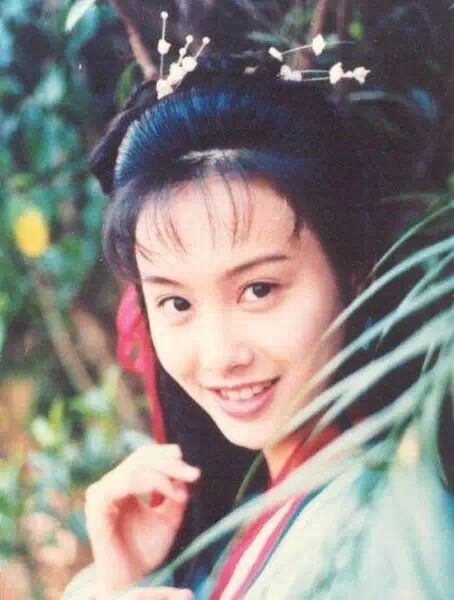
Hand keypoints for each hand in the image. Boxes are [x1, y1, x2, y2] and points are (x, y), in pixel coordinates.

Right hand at [85, 444, 199, 596]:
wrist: (130, 582)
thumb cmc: (146, 552)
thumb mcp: (169, 519)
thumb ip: (176, 496)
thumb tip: (186, 475)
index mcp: (123, 484)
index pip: (144, 456)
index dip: (168, 456)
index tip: (193, 470)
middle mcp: (110, 485)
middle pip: (141, 458)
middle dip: (171, 464)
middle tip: (194, 475)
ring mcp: (101, 494)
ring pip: (135, 469)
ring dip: (164, 476)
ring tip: (181, 495)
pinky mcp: (97, 507)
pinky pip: (124, 483)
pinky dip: (149, 483)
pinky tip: (168, 493)